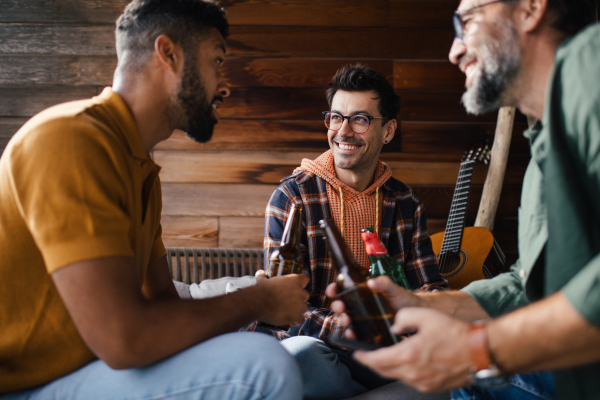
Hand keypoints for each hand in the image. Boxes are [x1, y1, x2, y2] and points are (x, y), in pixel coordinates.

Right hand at [256, 272, 309, 325]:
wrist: (259, 302)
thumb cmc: (261, 290)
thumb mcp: (262, 280)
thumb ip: (263, 276)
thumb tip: (260, 272)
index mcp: (294, 280)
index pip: (305, 279)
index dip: (302, 283)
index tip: (298, 286)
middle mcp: (300, 292)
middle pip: (306, 295)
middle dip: (299, 298)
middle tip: (290, 300)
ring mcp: (299, 305)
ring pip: (304, 308)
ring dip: (299, 309)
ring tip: (289, 311)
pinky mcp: (296, 316)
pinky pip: (301, 319)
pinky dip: (297, 320)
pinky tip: (291, 320)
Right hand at [325, 276, 421, 335]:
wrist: (416, 314)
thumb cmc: (403, 299)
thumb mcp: (394, 289)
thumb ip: (384, 283)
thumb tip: (371, 282)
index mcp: (362, 293)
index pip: (343, 289)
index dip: (335, 289)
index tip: (333, 289)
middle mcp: (360, 306)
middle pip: (342, 306)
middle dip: (337, 306)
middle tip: (341, 307)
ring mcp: (363, 320)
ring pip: (347, 321)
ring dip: (343, 321)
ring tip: (347, 321)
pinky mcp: (369, 332)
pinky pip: (356, 335)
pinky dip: (351, 336)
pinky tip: (352, 335)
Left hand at [352, 307, 471, 391]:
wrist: (480, 352)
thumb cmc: (455, 334)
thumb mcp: (425, 315)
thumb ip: (403, 317)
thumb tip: (394, 327)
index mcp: (408, 355)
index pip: (375, 360)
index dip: (363, 357)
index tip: (356, 353)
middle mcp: (412, 373)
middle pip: (383, 371)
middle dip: (372, 363)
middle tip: (367, 355)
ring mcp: (422, 383)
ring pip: (396, 376)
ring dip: (388, 367)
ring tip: (386, 356)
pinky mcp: (431, 387)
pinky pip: (410, 380)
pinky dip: (403, 371)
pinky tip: (407, 361)